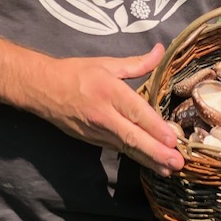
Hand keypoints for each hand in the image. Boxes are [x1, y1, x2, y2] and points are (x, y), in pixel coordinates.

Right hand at [36, 44, 185, 175]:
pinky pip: (118, 149)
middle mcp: (104, 115)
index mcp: (110, 92)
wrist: (42, 89)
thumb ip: (137, 63)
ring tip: (169, 169)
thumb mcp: (107, 63)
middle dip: (156, 152)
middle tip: (177, 163)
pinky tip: (150, 164)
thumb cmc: (76, 73)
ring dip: (149, 160)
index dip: (154, 128)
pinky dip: (135, 157)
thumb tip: (160, 50)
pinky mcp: (92, 140)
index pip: (136, 112)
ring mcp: (97, 131)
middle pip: (133, 137)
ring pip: (127, 148)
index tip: (172, 140)